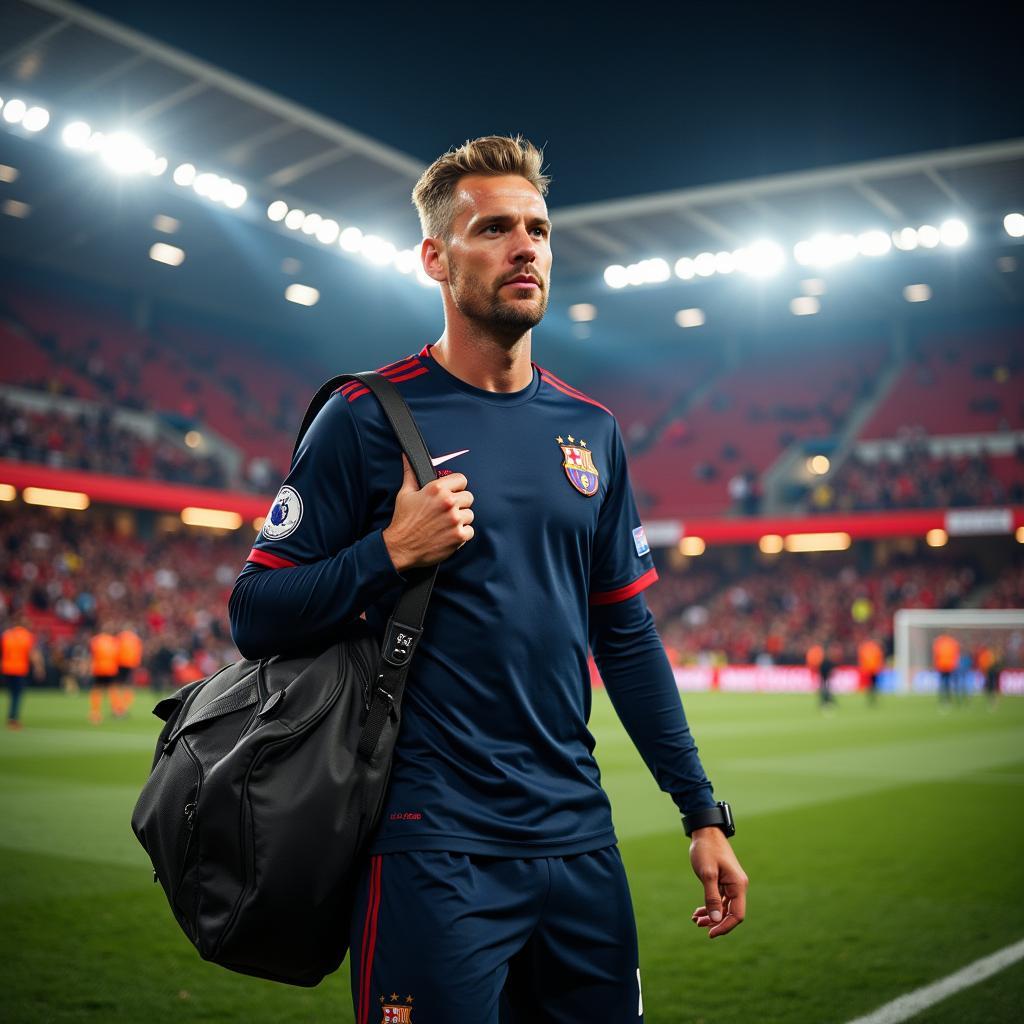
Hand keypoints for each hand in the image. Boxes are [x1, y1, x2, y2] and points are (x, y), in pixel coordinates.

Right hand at [382, 455, 474, 571]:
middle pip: (469, 497)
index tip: (451, 493)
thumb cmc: (403, 521)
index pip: (462, 479)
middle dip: (459, 503)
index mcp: (437, 489)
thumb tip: (406, 457)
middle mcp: (448, 502)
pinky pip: (470, 531)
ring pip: (470, 514)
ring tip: (446, 524)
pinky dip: (461, 534)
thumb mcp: (405, 494)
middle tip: (446, 511)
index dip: (456, 486)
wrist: (400, 548)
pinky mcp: (459, 536)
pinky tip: (448, 534)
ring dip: (461, 519)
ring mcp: (455, 520)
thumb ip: (410, 474)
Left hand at [689, 827, 747, 937]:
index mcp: (738, 885)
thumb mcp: (707, 874)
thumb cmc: (706, 850)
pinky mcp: (723, 882)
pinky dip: (709, 906)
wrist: (705, 832)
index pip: (737, 915)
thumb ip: (711, 897)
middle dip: (715, 922)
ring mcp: (731, 884)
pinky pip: (719, 900)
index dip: (724, 926)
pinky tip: (698, 912)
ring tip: (695, 920)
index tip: (710, 933)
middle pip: (730, 913)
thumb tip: (715, 920)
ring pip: (723, 908)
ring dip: (711, 915)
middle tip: (698, 924)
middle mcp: (737, 886)